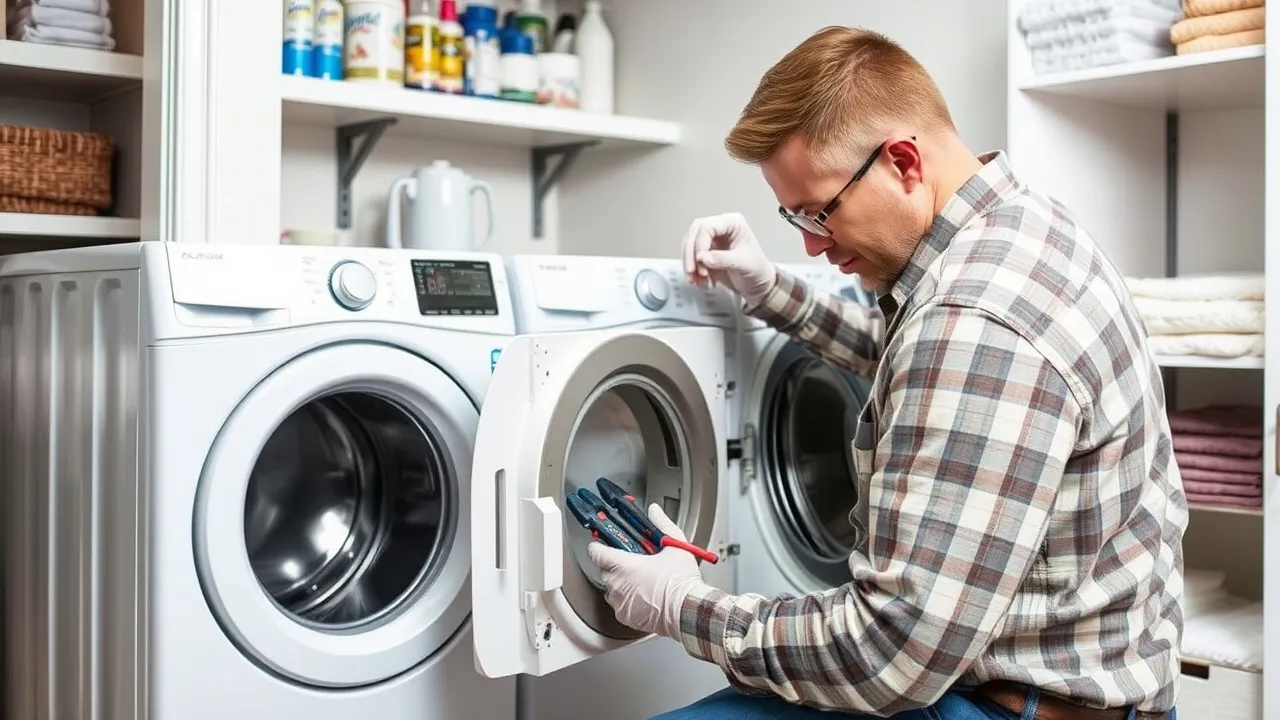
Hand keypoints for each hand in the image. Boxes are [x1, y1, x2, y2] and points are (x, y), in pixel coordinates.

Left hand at [587, 504, 704, 638]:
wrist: (688, 611)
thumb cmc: (681, 582)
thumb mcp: (674, 546)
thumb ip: (661, 525)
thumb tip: (654, 511)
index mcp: (624, 565)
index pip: (597, 552)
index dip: (598, 546)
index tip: (602, 543)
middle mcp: (618, 585)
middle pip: (604, 570)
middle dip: (614, 565)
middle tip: (632, 562)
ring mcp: (620, 602)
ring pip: (611, 589)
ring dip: (621, 584)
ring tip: (640, 581)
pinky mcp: (625, 617)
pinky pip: (619, 605)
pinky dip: (627, 600)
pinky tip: (643, 596)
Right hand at [680, 213, 776, 305]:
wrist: (759, 285)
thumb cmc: (758, 270)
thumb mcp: (742, 263)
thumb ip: (722, 259)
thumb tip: (702, 257)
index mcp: (733, 223)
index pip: (707, 226)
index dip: (700, 243)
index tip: (700, 260)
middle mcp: (721, 229)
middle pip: (695, 233)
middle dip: (691, 253)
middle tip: (692, 270)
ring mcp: (713, 240)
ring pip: (690, 245)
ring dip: (689, 263)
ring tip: (695, 278)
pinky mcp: (707, 253)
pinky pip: (692, 258)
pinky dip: (692, 270)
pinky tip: (699, 280)